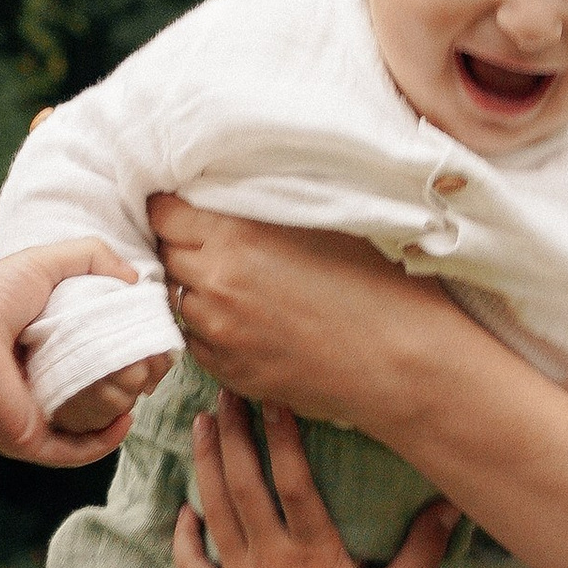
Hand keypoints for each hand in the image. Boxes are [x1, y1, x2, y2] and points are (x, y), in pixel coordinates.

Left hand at [0, 243, 157, 466]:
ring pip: (94, 429)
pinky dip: (103, 442)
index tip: (152, 350)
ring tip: (139, 388)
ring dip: (123, 412)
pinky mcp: (28, 440)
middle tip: (150, 370)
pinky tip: (124, 419)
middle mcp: (46, 392)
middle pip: (103, 401)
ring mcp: (37, 420)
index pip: (103, 372)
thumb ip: (94, 258)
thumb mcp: (50, 264)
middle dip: (134, 388)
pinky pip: (74, 452)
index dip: (134, 363)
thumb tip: (137, 280)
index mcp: (52, 359)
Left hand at [148, 198, 430, 418]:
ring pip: (177, 299)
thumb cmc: (377, 284)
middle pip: (165, 254)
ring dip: (193, 287)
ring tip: (229, 282)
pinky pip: (196, 341)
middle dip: (180, 244)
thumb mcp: (320, 222)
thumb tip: (226, 195)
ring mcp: (219, 333)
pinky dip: (208, 327)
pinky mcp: (230, 371)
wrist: (403, 361)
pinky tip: (243, 320)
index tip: (183, 207)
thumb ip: (261, 208)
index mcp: (236, 236)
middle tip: (208, 241)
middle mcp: (216, 284)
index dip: (172, 208)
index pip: (164, 213)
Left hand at [172, 398, 454, 567]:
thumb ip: (424, 548)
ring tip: (204, 422)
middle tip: (226, 388)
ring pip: (214, 511)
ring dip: (206, 463)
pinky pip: (190, 564)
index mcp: (315, 555)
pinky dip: (183, 533)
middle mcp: (271, 563)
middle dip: (234, 431)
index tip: (271, 392)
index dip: (282, 435)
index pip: (294, 481)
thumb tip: (452, 502)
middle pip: (244, 484)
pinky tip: (184, 508)